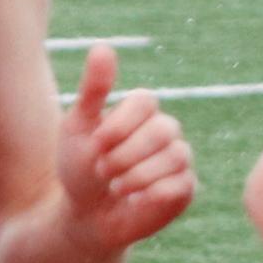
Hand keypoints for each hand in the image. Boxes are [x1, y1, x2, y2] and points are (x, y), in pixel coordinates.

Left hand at [56, 44, 196, 253]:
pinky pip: (181, 184)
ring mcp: (178, 159)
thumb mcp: (78, 126)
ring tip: (116, 188)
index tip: (97, 143)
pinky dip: (151, 194)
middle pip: (162, 130)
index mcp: (141, 111)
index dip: (120, 125)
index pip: (145, 102)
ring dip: (137, 176)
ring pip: (175, 157)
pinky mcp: (184, 189)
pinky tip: (133, 200)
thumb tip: (103, 46)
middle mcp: (165, 130)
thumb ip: (93, 89)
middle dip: (126, 155)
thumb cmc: (79, 168)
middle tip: (103, 171)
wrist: (84, 216)